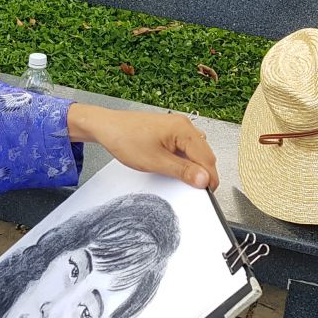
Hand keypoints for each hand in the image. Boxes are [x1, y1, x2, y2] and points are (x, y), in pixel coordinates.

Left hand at [68, 105, 219, 189]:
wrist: (106, 127)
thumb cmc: (125, 139)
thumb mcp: (156, 162)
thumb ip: (183, 171)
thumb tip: (204, 179)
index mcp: (183, 129)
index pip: (207, 157)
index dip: (210, 177)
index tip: (209, 192)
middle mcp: (183, 124)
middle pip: (204, 153)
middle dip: (204, 172)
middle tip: (198, 189)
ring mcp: (177, 126)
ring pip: (196, 150)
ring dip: (195, 165)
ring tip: (185, 178)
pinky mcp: (170, 130)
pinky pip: (186, 146)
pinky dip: (186, 158)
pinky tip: (176, 166)